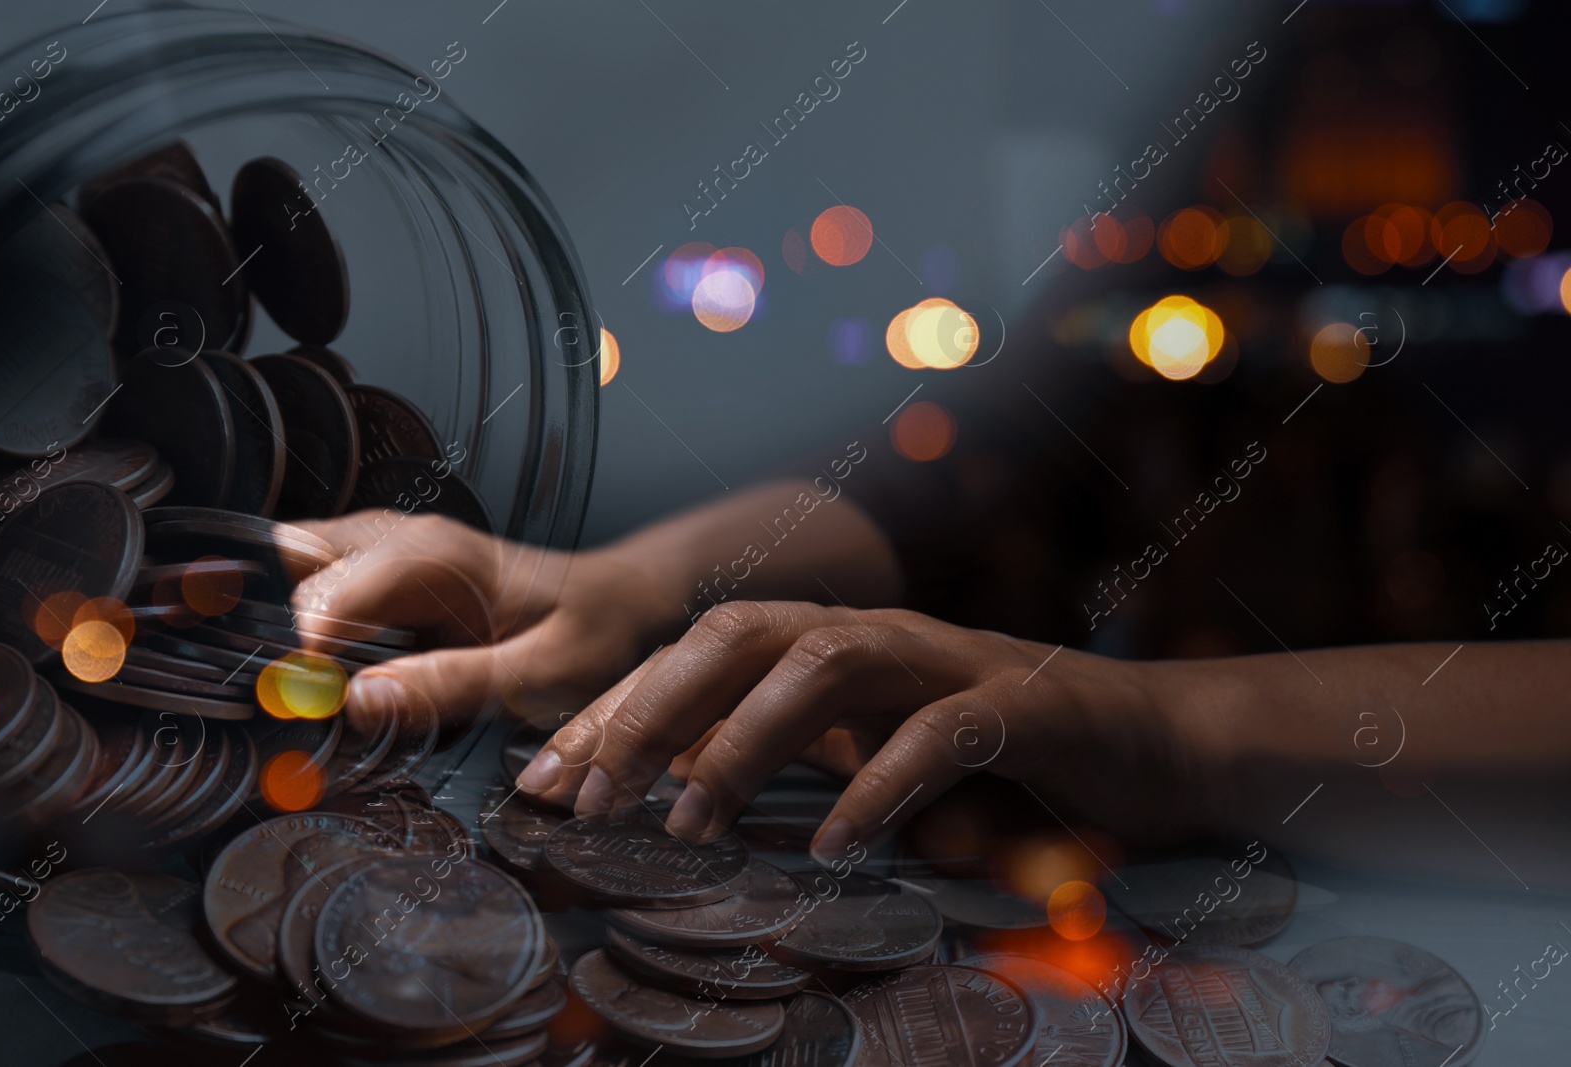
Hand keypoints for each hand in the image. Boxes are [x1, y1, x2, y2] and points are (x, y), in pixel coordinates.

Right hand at [289, 513, 680, 736]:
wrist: (617, 602)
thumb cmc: (591, 631)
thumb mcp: (539, 673)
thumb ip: (452, 685)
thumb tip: (358, 701)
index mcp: (429, 554)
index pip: (321, 598)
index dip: (298, 662)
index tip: (301, 718)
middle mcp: (394, 539)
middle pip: (284, 572)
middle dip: (268, 639)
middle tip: (287, 711)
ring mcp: (380, 550)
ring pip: (286, 575)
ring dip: (277, 634)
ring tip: (296, 702)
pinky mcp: (377, 574)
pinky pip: (311, 591)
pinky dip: (297, 633)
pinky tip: (314, 683)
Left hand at [514, 601, 1217, 861]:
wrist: (1150, 742)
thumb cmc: (997, 758)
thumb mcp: (873, 756)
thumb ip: (795, 763)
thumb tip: (679, 802)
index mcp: (833, 644)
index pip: (701, 657)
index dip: (618, 710)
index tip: (543, 782)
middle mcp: (879, 635)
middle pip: (741, 636)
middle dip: (653, 709)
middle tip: (588, 800)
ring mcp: (950, 659)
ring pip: (826, 664)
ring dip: (745, 741)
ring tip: (690, 828)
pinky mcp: (1024, 703)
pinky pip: (940, 730)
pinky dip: (879, 780)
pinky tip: (833, 842)